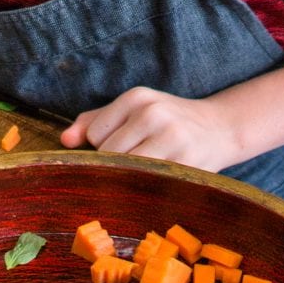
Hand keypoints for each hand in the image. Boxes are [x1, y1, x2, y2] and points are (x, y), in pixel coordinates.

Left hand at [60, 86, 234, 172]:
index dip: (103, 147)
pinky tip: (159, 178)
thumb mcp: (133, 110)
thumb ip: (94, 121)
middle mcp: (152, 113)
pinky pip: (150, 182)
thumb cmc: (167, 120)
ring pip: (127, 170)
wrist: (219, 128)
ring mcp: (170, 137)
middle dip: (116, 164)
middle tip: (136, 161)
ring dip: (131, 177)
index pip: (95, 134)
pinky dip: (148, 185)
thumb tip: (64, 141)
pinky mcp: (186, 162)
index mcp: (137, 97)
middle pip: (109, 154)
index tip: (123, 147)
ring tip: (146, 169)